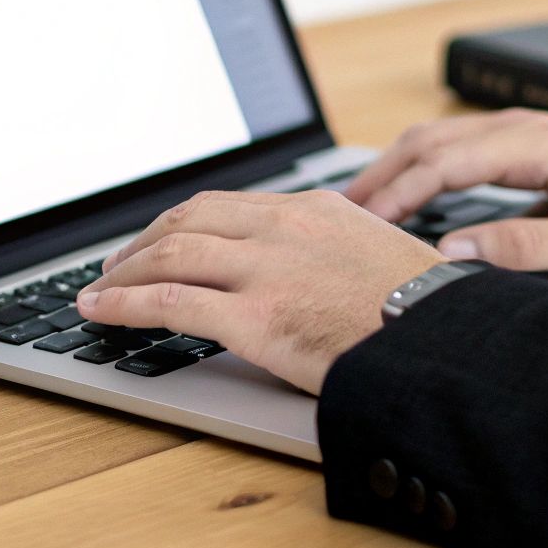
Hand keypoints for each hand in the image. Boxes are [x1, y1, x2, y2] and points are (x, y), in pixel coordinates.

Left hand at [76, 190, 444, 393]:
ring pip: (169, 255)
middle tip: (117, 265)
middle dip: (142, 242)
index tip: (161, 241)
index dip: (182, 225)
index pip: (227, 206)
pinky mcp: (255, 318)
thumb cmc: (425, 313)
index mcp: (315, 209)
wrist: (449, 342)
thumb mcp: (378, 257)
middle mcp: (284, 228)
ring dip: (122, 272)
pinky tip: (101, 312)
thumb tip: (308, 274)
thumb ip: (332, 253)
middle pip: (188, 221)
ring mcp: (267, 270)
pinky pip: (167, 302)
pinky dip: (123, 304)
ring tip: (98, 290)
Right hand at [345, 109, 547, 281]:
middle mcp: (531, 128)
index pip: (439, 163)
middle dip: (378, 175)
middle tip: (335, 213)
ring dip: (400, 169)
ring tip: (363, 205)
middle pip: (429, 142)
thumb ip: (528, 248)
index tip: (356, 224)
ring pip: (445, 142)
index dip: (391, 194)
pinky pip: (468, 153)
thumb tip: (457, 253)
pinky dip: (429, 171)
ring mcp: (536, 135)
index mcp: (538, 141)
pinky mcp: (544, 151)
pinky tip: (421, 200)